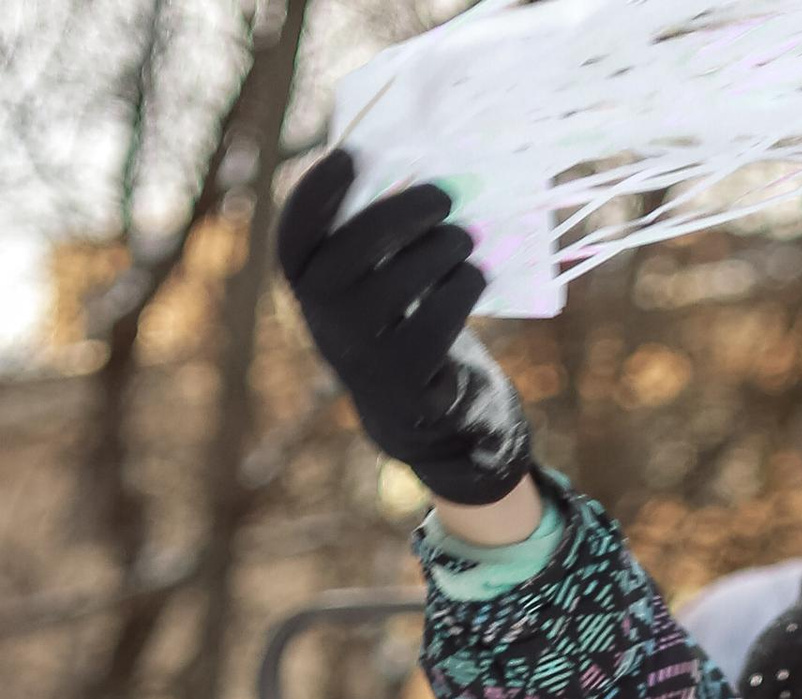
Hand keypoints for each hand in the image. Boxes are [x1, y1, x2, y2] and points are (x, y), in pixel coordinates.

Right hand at [276, 148, 533, 509]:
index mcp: (306, 283)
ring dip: (444, 249)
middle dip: (406, 211)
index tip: (349, 155)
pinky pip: (439, 326)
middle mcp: (323, 320)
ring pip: (404, 284)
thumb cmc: (394, 314)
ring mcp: (362, 359)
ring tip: (465, 239)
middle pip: (357, 247)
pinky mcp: (407, 389)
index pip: (294, 234)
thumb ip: (377, 231)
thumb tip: (422, 165)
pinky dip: (462, 291)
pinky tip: (473, 276)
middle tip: (444, 197)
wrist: (412, 407)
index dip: (316, 191)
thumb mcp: (371, 275)